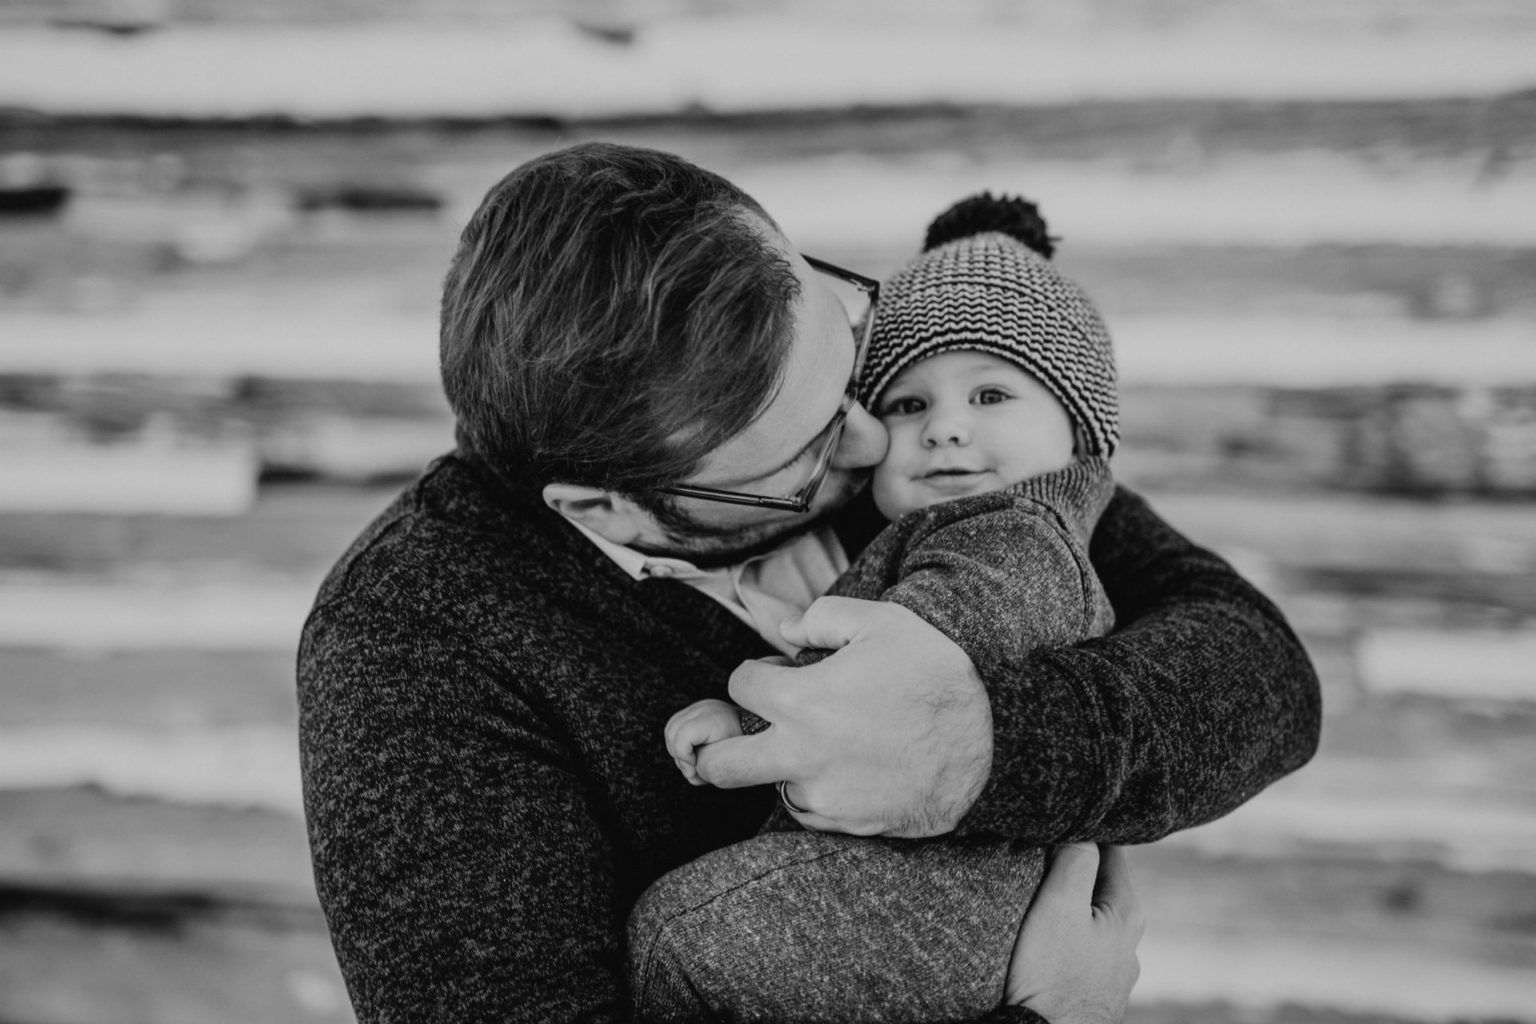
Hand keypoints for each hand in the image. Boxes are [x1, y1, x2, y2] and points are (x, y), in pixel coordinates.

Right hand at [665, 699, 743, 784]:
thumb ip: (704, 768)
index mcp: (712, 720)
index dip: (683, 755)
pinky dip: (677, 740)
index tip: (695, 767)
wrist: (752, 727)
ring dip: (675, 748)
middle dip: (678, 754)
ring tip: (691, 760)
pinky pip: (675, 724)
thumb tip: (689, 774)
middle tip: (692, 767)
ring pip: (670, 728)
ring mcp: (697, 707)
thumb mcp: (725, 760)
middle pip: (672, 732)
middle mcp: (702, 709)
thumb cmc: (739, 746)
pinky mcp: (695, 709)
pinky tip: (690, 750)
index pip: (682, 735)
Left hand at [691, 596, 991, 836]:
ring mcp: (825, 796)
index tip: (776, 674)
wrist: (995, 738)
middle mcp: (802, 755)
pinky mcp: (850, 823)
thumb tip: (784, 627)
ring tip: (821, 742)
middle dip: (712, 748)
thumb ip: (821, 616)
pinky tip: (847, 767)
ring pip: (771, 787)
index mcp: (802, 700)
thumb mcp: (882, 621)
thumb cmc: (939, 674)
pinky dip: (816, 791)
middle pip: (719, 766)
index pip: (740, 687)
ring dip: (781, 767)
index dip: (756, 674)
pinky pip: (812, 811)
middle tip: (737, 732)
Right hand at [1006, 844, 1143, 1023]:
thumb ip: (1074, 858)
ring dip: (1067, 906)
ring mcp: (1114, 970)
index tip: (1055, 824)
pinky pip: (1081, 948)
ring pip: (1090, 919)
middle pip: (1100, 884)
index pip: (1112, 850)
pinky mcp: (1094, 990)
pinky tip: (1042, 940)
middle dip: (1072, 868)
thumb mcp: (1059, 905)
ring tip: (1035, 898)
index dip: (1084, 832)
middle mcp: (1129, 942)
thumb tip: (1081, 827)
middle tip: (1036, 855)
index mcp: (1127, 913)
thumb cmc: (1051, 976)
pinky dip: (1064, 936)